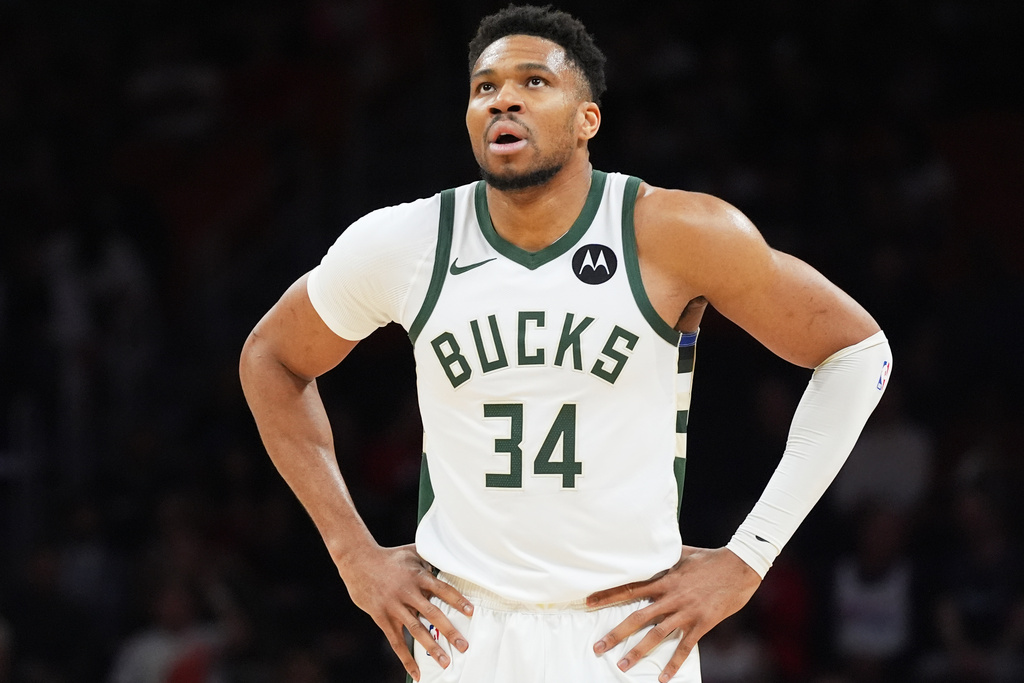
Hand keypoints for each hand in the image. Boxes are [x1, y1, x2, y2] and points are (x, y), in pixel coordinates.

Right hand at [337, 543, 473, 681]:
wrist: (358, 561)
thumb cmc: (388, 556)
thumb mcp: (411, 551)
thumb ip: (430, 558)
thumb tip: (448, 559)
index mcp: (418, 576)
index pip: (442, 589)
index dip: (457, 600)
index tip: (470, 612)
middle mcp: (408, 593)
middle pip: (432, 614)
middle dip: (450, 631)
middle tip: (464, 646)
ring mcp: (394, 607)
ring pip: (416, 630)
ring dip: (432, 647)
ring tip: (445, 661)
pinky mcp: (382, 618)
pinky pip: (396, 641)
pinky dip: (406, 658)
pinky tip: (416, 672)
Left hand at [586, 545, 760, 682]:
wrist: (739, 566)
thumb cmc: (710, 558)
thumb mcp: (682, 553)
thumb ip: (663, 557)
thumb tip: (648, 550)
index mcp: (664, 579)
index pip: (630, 589)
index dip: (608, 596)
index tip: (588, 602)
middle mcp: (671, 597)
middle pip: (637, 617)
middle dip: (616, 634)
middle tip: (598, 647)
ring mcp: (686, 612)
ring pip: (657, 635)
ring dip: (638, 651)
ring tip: (622, 665)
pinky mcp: (702, 623)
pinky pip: (685, 647)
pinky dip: (674, 663)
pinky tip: (663, 677)